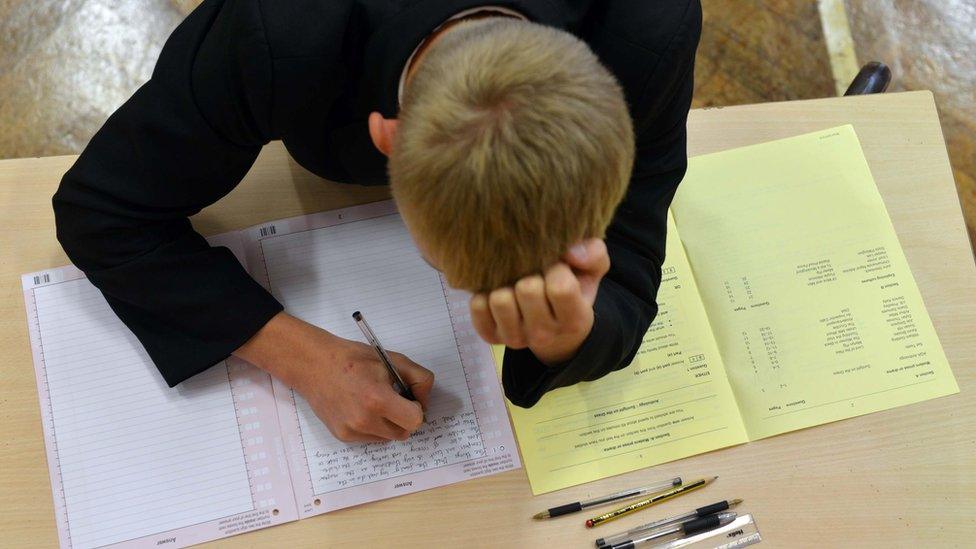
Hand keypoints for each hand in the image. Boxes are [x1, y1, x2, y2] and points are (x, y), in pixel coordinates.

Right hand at [234, 313, 433, 442]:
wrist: (315, 365)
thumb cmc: (354, 359)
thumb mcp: (392, 359)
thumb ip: (419, 378)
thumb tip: (424, 402)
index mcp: (378, 399)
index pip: (415, 420)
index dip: (416, 408)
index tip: (408, 398)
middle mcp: (364, 421)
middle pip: (404, 432)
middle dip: (404, 417)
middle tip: (393, 399)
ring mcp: (352, 431)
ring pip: (388, 437)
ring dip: (389, 423)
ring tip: (374, 402)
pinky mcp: (343, 436)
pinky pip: (372, 438)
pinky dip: (374, 427)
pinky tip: (361, 408)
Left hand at [469, 238, 609, 365]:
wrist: (555, 326)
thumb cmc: (573, 288)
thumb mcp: (591, 271)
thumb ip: (594, 254)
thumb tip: (570, 252)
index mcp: (574, 320)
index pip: (560, 288)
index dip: (557, 268)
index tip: (556, 267)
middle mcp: (544, 335)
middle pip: (527, 289)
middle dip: (531, 273)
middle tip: (535, 274)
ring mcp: (515, 339)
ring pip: (500, 300)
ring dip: (506, 284)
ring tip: (516, 282)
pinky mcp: (491, 336)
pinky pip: (478, 307)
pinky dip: (484, 294)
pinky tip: (499, 291)